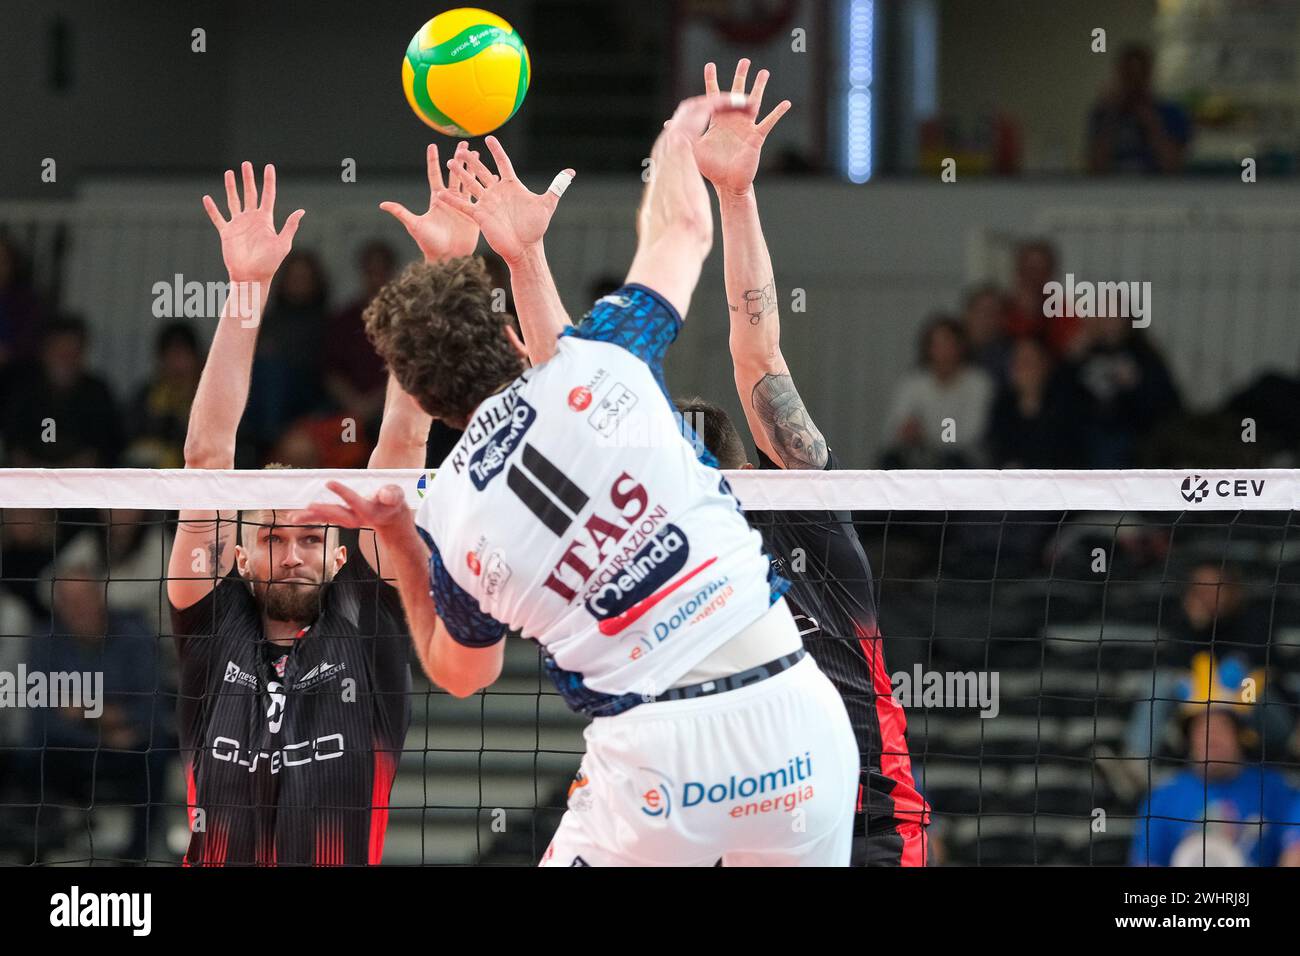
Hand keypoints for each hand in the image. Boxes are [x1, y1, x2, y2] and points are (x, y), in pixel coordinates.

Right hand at [202, 162, 303, 282]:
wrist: (251, 276)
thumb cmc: (269, 263)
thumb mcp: (283, 244)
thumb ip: (290, 226)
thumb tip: (301, 210)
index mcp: (266, 220)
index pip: (268, 195)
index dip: (269, 181)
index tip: (269, 167)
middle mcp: (252, 219)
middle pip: (250, 193)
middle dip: (248, 178)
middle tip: (246, 164)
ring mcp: (239, 225)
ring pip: (234, 200)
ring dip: (231, 187)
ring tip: (229, 173)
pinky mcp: (227, 232)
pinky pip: (218, 218)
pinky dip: (212, 209)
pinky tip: (207, 198)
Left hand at [298, 481, 409, 534]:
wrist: (392, 519)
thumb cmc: (394, 503)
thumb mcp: (397, 496)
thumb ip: (392, 494)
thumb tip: (384, 494)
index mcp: (369, 511)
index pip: (354, 501)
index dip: (342, 492)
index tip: (329, 482)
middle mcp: (357, 518)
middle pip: (338, 514)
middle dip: (322, 511)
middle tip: (307, 507)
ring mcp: (349, 519)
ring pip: (328, 518)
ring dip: (310, 517)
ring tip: (292, 517)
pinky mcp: (343, 518)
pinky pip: (325, 517)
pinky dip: (312, 516)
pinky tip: (298, 516)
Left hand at [380, 144, 479, 260]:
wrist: (447, 258)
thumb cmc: (429, 244)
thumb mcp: (415, 226)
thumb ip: (401, 213)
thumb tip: (382, 204)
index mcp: (437, 199)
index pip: (435, 175)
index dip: (433, 161)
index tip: (433, 145)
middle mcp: (451, 199)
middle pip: (455, 174)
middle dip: (459, 158)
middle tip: (464, 144)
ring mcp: (464, 205)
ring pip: (469, 182)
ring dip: (474, 168)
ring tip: (478, 154)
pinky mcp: (475, 213)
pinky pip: (482, 197)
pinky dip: (487, 186)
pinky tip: (493, 176)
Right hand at [439, 136, 573, 263]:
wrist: (525, 248)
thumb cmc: (535, 227)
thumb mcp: (547, 204)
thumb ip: (556, 187)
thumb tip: (571, 172)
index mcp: (511, 186)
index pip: (503, 163)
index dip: (497, 151)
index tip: (489, 139)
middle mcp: (497, 192)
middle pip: (482, 171)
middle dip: (473, 161)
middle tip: (462, 149)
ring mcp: (487, 203)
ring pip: (471, 184)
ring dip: (461, 174)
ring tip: (450, 162)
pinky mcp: (480, 215)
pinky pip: (464, 206)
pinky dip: (453, 200)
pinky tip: (440, 194)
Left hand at [694, 60, 790, 196]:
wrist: (728, 183)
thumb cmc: (712, 168)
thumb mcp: (696, 148)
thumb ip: (686, 134)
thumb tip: (669, 125)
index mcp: (718, 121)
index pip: (714, 97)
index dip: (711, 81)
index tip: (709, 65)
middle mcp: (733, 120)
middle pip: (736, 93)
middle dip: (740, 76)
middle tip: (744, 60)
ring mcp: (746, 127)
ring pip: (753, 103)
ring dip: (758, 87)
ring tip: (764, 72)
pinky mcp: (756, 137)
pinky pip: (768, 123)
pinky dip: (777, 113)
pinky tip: (785, 104)